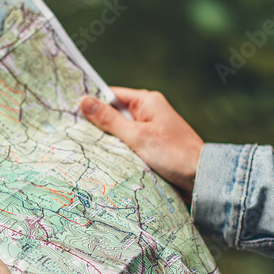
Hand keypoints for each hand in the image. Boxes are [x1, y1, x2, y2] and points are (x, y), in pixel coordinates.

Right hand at [80, 87, 203, 197]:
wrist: (202, 178)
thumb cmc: (172, 154)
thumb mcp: (136, 136)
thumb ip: (109, 120)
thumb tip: (84, 101)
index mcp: (147, 101)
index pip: (112, 95)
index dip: (93, 104)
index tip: (71, 113)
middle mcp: (150, 112)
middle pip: (115, 114)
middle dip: (98, 125)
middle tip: (73, 134)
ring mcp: (152, 130)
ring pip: (121, 132)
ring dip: (109, 141)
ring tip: (85, 149)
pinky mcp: (154, 147)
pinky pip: (130, 145)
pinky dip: (120, 151)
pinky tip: (106, 160)